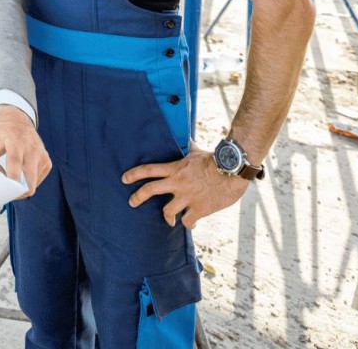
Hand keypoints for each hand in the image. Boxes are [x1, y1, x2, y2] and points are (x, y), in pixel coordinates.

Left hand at [0, 105, 51, 198]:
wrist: (16, 117)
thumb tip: (0, 179)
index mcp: (16, 142)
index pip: (16, 165)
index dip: (11, 183)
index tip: (4, 191)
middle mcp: (32, 149)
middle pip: (30, 181)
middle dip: (18, 191)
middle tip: (7, 191)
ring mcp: (42, 155)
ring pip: (34, 184)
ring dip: (22, 185)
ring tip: (12, 177)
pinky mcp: (47, 161)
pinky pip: (38, 180)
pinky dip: (29, 180)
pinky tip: (21, 172)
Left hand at [123, 148, 250, 228]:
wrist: (233, 171)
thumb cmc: (215, 160)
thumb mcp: (196, 151)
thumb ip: (187, 146)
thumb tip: (184, 134)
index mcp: (175, 169)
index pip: (149, 170)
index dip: (134, 174)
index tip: (124, 179)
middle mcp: (178, 183)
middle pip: (150, 190)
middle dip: (137, 197)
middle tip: (131, 202)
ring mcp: (188, 197)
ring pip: (168, 211)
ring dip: (167, 217)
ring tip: (170, 221)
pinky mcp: (199, 209)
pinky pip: (188, 221)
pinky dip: (189, 223)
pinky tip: (191, 223)